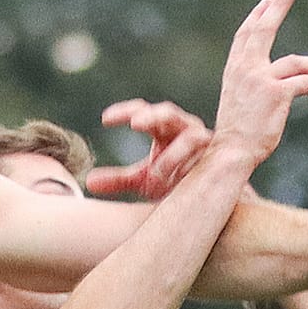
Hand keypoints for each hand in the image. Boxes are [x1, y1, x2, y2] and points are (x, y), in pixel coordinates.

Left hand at [88, 102, 213, 199]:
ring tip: (154, 176)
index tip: (105, 120)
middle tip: (135, 124)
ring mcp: (203, 139)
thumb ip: (118, 180)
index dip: (124, 112)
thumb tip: (88, 182)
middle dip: (152, 116)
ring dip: (172, 154)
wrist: (209, 197)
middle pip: (166, 112)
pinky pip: (206, 158)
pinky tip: (179, 180)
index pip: (141, 111)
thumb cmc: (176, 182)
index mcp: (162, 128)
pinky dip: (192, 167)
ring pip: (189, 134)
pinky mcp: (218, 156)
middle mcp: (182, 127)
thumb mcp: (144, 180)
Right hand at [211, 0, 307, 168]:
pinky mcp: (278, 93)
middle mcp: (246, 69)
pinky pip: (305, 83)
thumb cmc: (237, 136)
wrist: (232, 152)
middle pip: (264, 29)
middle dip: (278, 7)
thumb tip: (272, 87)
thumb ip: (251, 88)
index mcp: (234, 70)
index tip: (267, 2)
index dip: (257, 17)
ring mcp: (262, 79)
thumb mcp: (239, 104)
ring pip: (296, 61)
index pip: (245, 36)